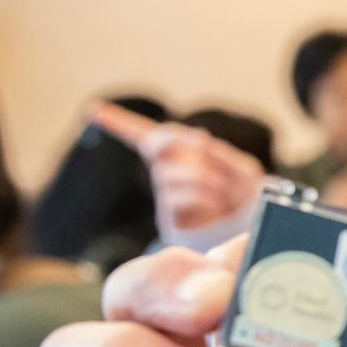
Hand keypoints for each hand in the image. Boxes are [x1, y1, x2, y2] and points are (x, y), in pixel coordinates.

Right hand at [91, 103, 264, 247]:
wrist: (254, 237)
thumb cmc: (248, 199)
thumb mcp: (242, 168)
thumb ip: (219, 153)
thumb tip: (197, 138)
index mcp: (179, 158)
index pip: (143, 135)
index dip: (117, 121)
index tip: (91, 109)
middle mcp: (167, 176)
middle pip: (159, 144)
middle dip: (181, 142)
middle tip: (204, 145)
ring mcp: (166, 198)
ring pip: (170, 173)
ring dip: (203, 176)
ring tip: (225, 191)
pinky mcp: (169, 222)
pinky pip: (177, 197)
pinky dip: (203, 196)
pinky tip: (218, 205)